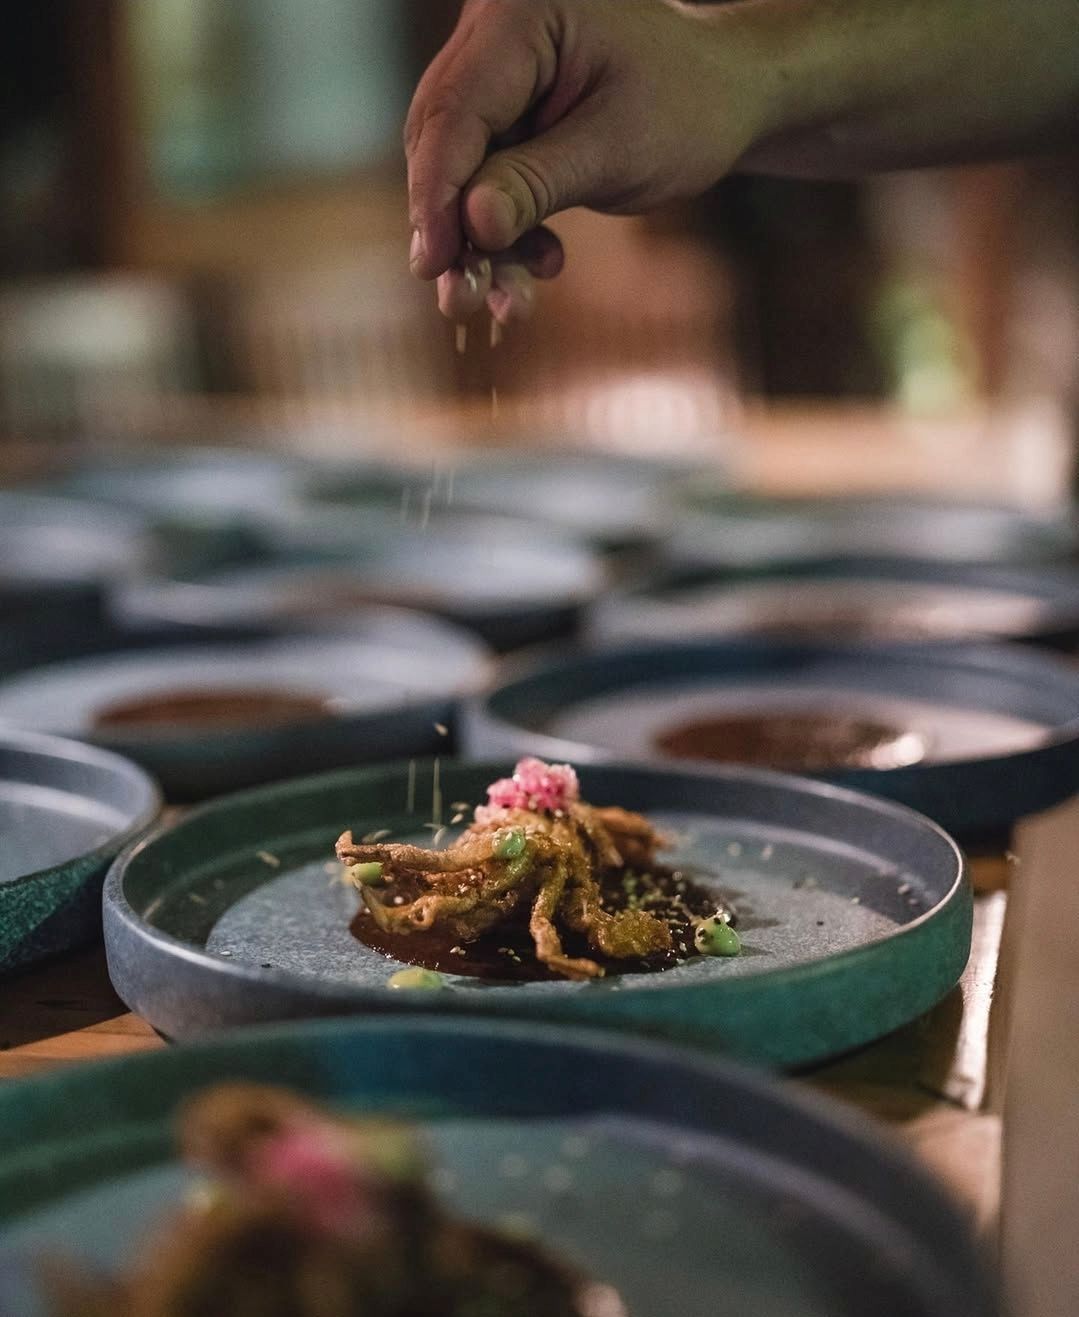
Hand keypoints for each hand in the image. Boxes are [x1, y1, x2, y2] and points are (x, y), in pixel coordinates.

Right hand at [404, 0, 773, 321]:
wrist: (724, 98)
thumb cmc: (687, 108)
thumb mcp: (616, 149)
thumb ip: (537, 183)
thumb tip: (473, 224)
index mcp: (519, 16)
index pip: (455, 112)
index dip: (438, 193)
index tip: (432, 263)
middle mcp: (493, 35)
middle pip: (441, 143)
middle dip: (451, 228)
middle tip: (459, 301)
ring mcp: (496, 76)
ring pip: (457, 172)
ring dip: (479, 245)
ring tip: (509, 305)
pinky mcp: (506, 118)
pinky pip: (483, 181)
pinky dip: (505, 233)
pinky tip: (541, 266)